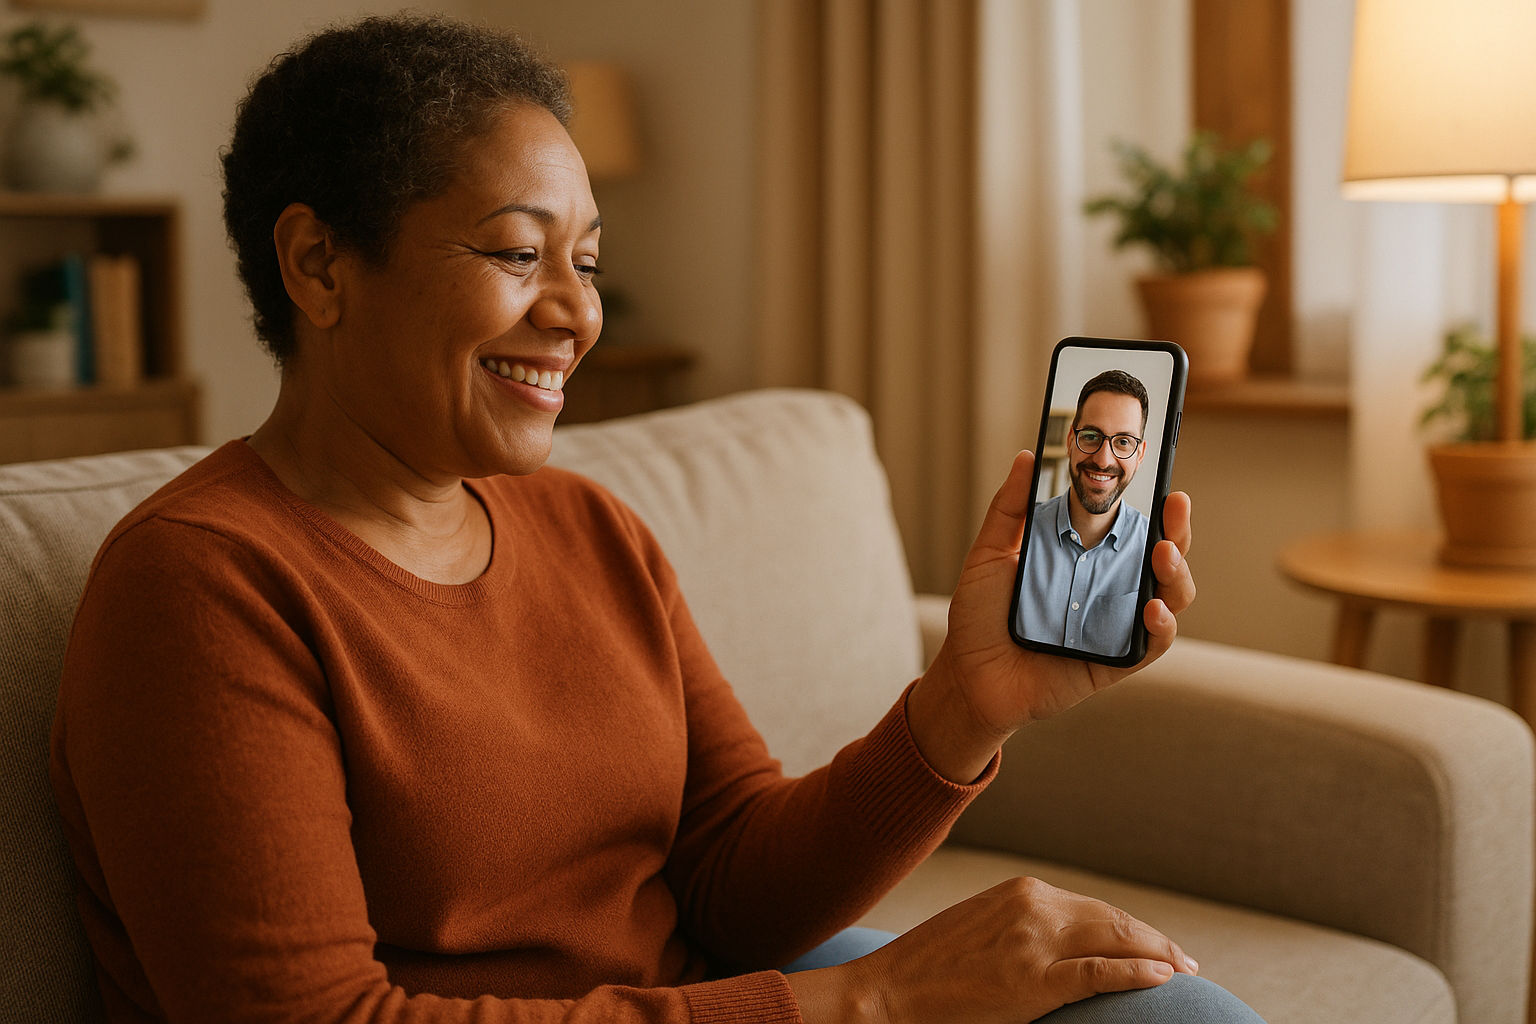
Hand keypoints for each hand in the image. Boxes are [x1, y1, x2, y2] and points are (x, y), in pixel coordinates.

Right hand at [785, 876, 1196, 1023]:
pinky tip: (1162, 978)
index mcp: (1022, 891)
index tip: (1159, 948)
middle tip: (1186, 962)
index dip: (1135, 929)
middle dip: (1155, 942)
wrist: (889, 990)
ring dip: (1157, 957)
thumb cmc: (933, 965)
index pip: (1097, 909)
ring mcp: (1033, 943)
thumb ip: (1025, 924)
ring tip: (1183, 972)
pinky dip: (1135, 973)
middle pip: (1114, 921)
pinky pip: (1098, 974)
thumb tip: (1066, 940)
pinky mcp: (1032, 981)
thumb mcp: (984, 926)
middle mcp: (1033, 906)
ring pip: (1115, 942)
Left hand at [907, 450, 1195, 781]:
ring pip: (1170, 599)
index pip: (1133, 530)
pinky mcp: (1115, 662)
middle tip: (1174, 510)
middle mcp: (1109, 590)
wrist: (967, 674)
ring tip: (1163, 555)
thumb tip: (1028, 457)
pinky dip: (1161, 626)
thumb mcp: (990, 554)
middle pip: (1163, 559)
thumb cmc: (979, 617)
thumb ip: (1009, 508)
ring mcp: (1116, 625)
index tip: (1166, 486)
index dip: (1157, 510)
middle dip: (1179, 532)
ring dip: (1177, 575)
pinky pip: (1153, 645)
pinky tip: (1152, 609)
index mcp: (1086, 560)